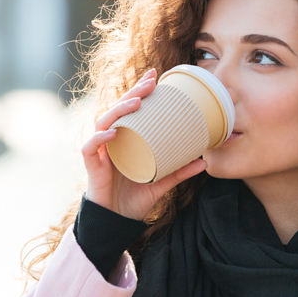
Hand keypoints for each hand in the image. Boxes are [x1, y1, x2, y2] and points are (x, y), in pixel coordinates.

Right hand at [81, 68, 207, 220]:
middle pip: (118, 109)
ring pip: (104, 122)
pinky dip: (101, 138)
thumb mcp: (161, 182)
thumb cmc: (135, 197)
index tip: (156, 75)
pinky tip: (113, 132)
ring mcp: (100, 151)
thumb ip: (179, 171)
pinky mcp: (92, 165)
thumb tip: (205, 162)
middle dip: (133, 93)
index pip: (131, 108)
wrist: (117, 220)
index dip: (140, 90)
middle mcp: (111, 140)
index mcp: (126, 139)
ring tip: (136, 103)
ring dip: (119, 110)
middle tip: (151, 83)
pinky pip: (92, 147)